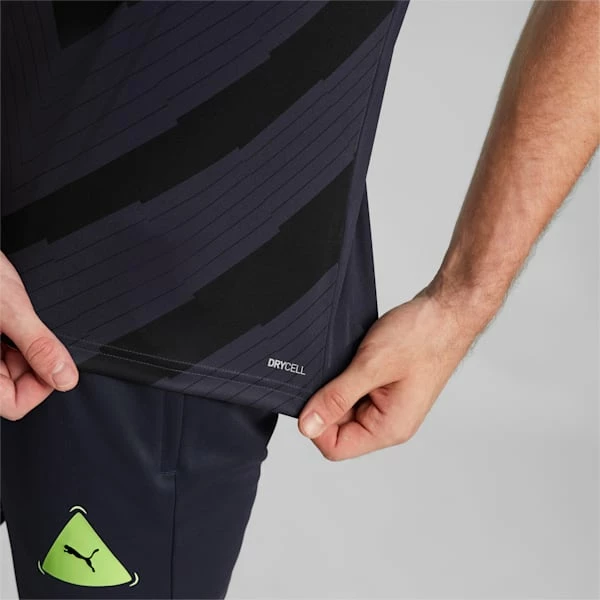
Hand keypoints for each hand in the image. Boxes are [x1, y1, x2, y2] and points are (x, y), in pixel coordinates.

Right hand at [0, 251, 78, 419]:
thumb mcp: (9, 308)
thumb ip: (37, 345)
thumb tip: (65, 378)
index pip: (14, 405)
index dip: (41, 386)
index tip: (54, 360)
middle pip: (13, 386)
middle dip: (33, 363)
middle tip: (34, 331)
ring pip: (9, 369)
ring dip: (23, 349)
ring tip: (17, 320)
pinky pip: (3, 350)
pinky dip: (14, 339)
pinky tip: (11, 318)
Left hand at [297, 286, 482, 460]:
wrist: (447, 311)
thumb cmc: (423, 336)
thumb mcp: (371, 366)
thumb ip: (336, 398)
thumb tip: (307, 426)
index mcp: (389, 428)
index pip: (335, 447)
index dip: (317, 424)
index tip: (313, 395)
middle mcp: (390, 422)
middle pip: (338, 428)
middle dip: (328, 400)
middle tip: (337, 370)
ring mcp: (389, 405)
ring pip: (345, 406)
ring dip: (338, 384)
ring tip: (352, 360)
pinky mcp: (386, 387)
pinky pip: (356, 390)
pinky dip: (348, 374)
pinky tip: (357, 356)